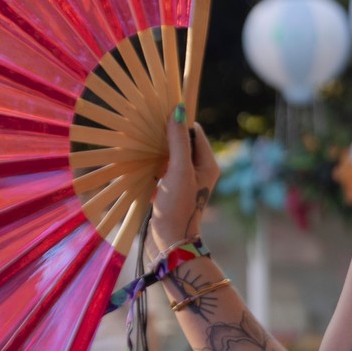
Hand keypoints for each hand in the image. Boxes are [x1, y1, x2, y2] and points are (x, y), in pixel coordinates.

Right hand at [149, 112, 219, 254]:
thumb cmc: (178, 206)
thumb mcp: (178, 170)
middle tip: (148, 134)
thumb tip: (178, 110)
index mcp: (208, 163)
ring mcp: (186, 179)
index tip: (159, 120)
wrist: (169, 240)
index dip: (178, 124)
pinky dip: (153, 165)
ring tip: (144, 150)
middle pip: (182, 141)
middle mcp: (200, 169)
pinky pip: (163, 168)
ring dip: (158, 151)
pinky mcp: (172, 188)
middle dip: (166, 137)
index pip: (194, 131)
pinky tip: (143, 167)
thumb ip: (178, 141)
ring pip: (171, 154)